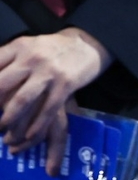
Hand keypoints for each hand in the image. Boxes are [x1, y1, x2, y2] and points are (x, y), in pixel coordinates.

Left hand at [0, 28, 111, 174]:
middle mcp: (31, 58)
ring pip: (22, 100)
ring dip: (9, 118)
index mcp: (18, 47)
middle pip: (2, 85)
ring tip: (2, 129)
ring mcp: (49, 72)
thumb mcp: (28, 46)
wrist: (88, 44)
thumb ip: (9, 59)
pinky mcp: (66, 84)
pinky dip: (38, 124)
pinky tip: (29, 136)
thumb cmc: (53, 48)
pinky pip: (48, 108)